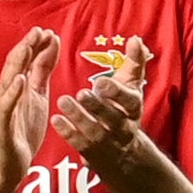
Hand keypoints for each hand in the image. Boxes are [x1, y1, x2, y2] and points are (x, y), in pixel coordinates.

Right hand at [0, 30, 56, 192]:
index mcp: (20, 87)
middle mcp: (9, 92)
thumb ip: (41, 74)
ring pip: (9, 80)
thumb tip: (49, 49)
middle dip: (28, 47)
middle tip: (40, 31)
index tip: (51, 32)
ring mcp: (3, 106)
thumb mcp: (38, 97)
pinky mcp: (1, 123)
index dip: (39, 46)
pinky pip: (6, 106)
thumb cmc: (23, 129)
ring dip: (18, 62)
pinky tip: (19, 80)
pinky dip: (12, 92)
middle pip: (17, 65)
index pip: (29, 61)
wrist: (9, 163)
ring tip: (27, 46)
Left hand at [51, 60, 154, 183]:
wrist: (125, 152)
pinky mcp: (93, 153)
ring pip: (95, 132)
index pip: (129, 101)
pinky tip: (56, 120)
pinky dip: (69, 133)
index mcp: (133, 108)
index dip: (116, 93)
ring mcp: (108, 143)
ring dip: (79, 117)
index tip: (101, 82)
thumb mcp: (132, 86)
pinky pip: (81, 145)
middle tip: (81, 93)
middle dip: (97, 106)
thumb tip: (136, 39)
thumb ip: (134, 62)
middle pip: (113, 119)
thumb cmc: (124, 109)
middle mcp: (123, 127)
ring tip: (64, 101)